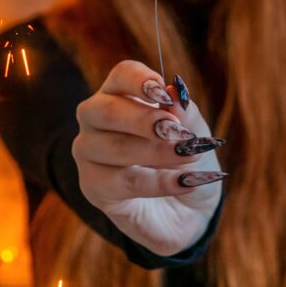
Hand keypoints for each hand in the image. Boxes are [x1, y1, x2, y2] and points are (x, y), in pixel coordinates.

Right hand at [72, 59, 226, 255]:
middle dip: (142, 120)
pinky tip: (186, 182)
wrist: (187, 210)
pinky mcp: (92, 186)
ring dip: (157, 153)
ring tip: (191, 157)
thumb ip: (186, 115)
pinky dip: (159, 182)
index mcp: (121, 94)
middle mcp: (96, 119)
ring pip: (114, 147)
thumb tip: (176, 91)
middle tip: (176, 131)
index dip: (139, 80)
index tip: (163, 92)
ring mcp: (89, 152)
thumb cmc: (185, 161)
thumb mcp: (196, 136)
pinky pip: (123, 181)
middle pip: (106, 110)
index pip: (121, 76)